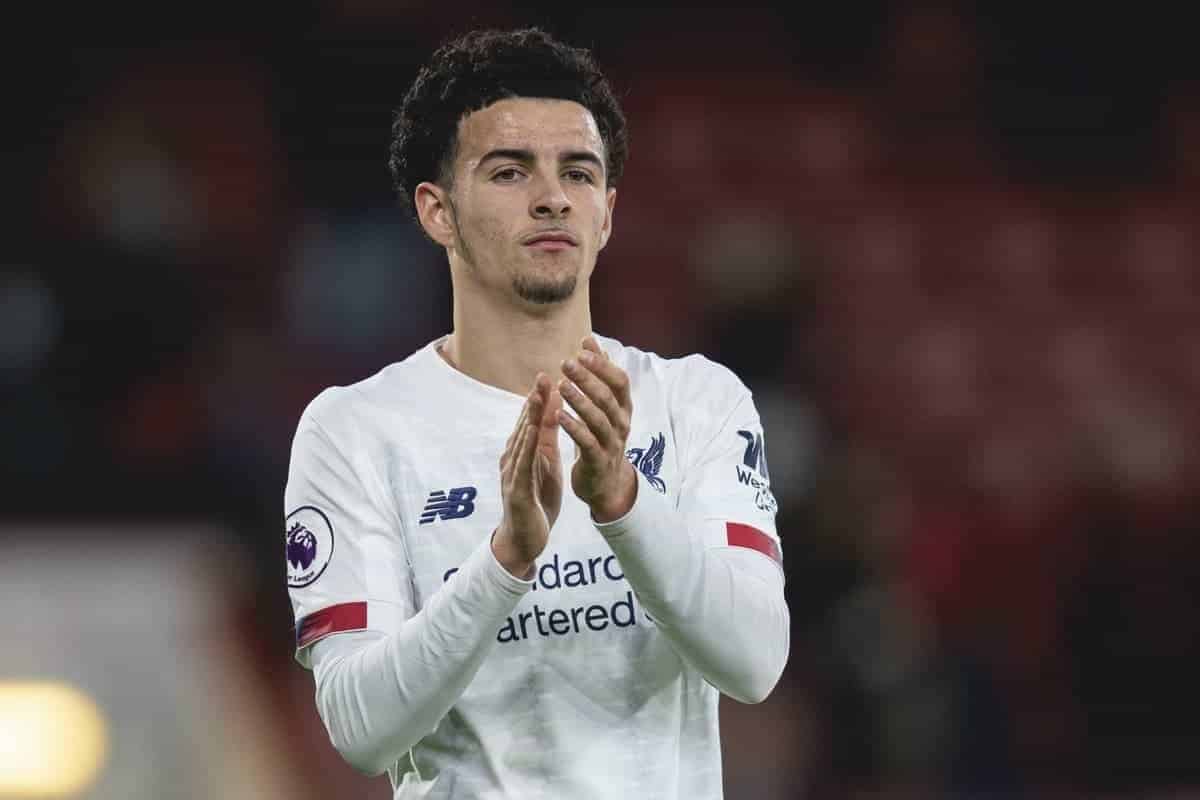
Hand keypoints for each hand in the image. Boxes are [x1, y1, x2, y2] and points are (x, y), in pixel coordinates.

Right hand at [493, 374, 562, 577]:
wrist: (524, 539)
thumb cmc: (536, 501)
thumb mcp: (546, 466)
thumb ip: (547, 441)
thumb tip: (554, 412)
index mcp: (523, 453)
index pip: (532, 421)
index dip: (540, 399)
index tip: (549, 375)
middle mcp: (513, 459)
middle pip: (525, 425)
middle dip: (534, 400)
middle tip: (543, 375)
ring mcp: (513, 474)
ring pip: (521, 440)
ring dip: (529, 417)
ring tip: (538, 395)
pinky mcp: (516, 490)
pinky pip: (522, 465)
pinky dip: (527, 446)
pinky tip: (533, 432)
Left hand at [557, 336, 637, 522]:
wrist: (606, 484)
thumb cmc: (602, 439)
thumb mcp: (606, 408)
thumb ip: (600, 376)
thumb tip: (593, 344)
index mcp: (623, 408)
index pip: (619, 380)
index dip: (602, 363)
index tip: (583, 346)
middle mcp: (621, 423)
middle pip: (607, 397)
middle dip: (588, 378)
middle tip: (566, 362)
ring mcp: (611, 443)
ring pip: (598, 419)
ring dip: (580, 400)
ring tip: (561, 385)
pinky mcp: (598, 461)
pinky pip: (586, 442)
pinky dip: (574, 427)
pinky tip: (558, 415)